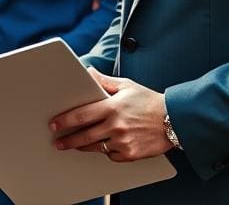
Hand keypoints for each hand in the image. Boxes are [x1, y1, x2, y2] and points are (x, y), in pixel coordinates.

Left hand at [51, 68, 171, 161]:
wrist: (174, 119)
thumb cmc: (148, 101)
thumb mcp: (126, 86)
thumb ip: (103, 81)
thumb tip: (88, 72)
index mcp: (112, 107)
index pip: (82, 115)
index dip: (65, 121)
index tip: (54, 124)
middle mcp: (116, 125)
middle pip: (85, 136)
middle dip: (68, 140)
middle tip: (57, 142)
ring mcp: (123, 142)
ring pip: (96, 148)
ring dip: (82, 147)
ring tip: (74, 145)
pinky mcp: (131, 155)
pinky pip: (111, 156)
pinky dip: (106, 152)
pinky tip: (104, 146)